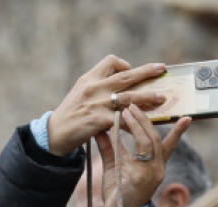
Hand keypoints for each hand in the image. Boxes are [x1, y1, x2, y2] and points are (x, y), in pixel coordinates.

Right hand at [47, 55, 169, 155]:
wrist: (55, 133)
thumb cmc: (72, 114)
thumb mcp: (82, 93)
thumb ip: (99, 87)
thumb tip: (121, 86)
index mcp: (90, 78)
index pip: (111, 62)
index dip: (126, 65)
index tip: (134, 72)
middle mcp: (94, 87)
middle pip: (125, 76)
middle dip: (146, 72)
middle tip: (161, 69)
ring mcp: (97, 103)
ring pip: (128, 97)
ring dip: (147, 97)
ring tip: (162, 98)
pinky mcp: (99, 120)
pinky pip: (123, 120)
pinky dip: (136, 122)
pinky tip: (146, 125)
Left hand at [96, 104, 191, 206]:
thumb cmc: (118, 194)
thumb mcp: (114, 166)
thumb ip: (111, 147)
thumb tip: (102, 127)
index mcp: (155, 166)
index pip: (168, 144)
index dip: (177, 131)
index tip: (186, 117)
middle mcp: (158, 168)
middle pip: (156, 138)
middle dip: (146, 119)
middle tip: (135, 104)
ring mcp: (152, 172)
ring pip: (149, 142)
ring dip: (138, 124)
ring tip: (127, 110)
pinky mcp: (142, 177)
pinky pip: (137, 152)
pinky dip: (127, 137)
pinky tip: (118, 126)